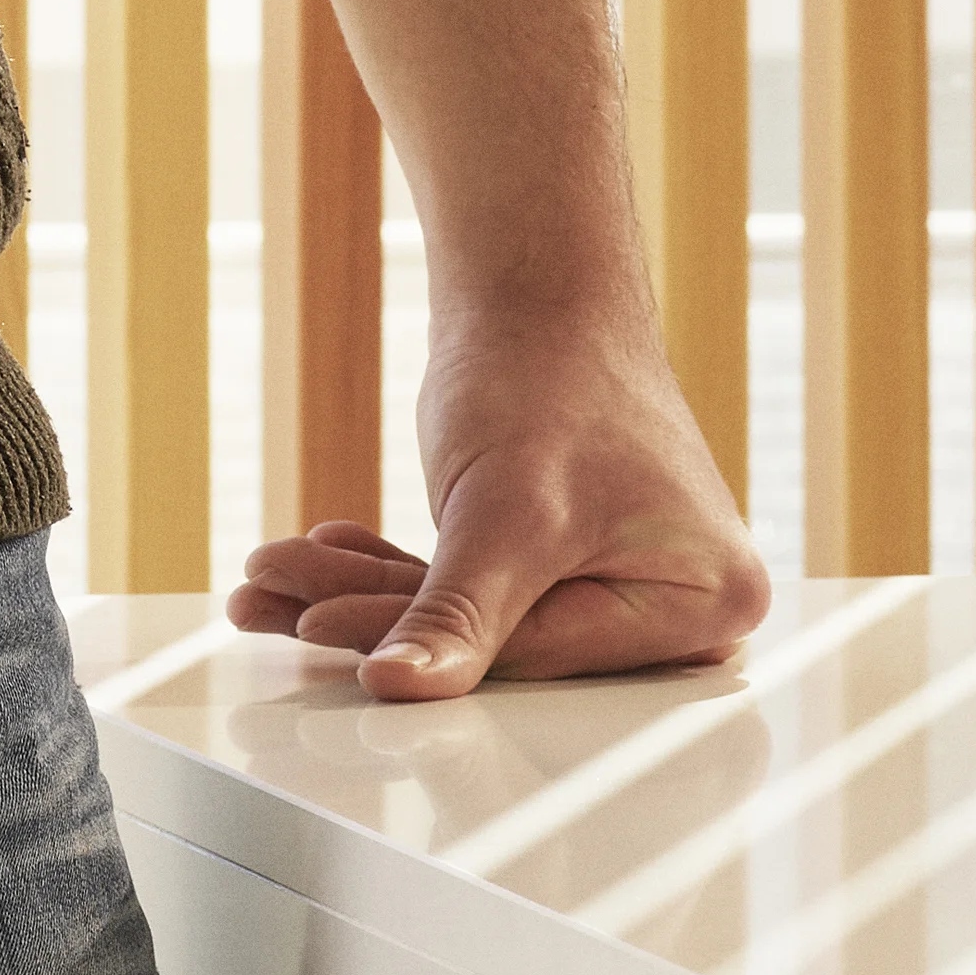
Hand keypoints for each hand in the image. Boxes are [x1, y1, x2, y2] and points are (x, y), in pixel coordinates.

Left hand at [226, 316, 774, 701]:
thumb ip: (459, 616)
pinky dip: (396, 572)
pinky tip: (321, 553)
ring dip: (363, 594)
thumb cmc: (551, 376)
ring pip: (476, 614)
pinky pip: (477, 586)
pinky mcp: (570, 562)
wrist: (540, 285)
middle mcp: (682, 605)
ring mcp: (626, 583)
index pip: (545, 654)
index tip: (319, 629)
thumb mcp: (506, 514)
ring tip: (269, 575)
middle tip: (268, 598)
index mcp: (707, 601)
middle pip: (505, 640)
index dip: (428, 647)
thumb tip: (401, 689)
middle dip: (373, 615)